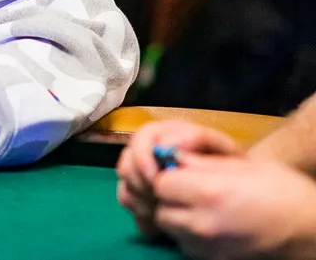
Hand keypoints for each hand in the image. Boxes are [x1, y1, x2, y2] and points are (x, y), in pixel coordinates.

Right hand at [116, 120, 242, 237]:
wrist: (240, 187)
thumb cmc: (231, 164)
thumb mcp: (221, 147)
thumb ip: (197, 139)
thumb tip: (169, 144)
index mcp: (163, 136)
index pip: (138, 141)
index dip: (141, 159)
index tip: (154, 179)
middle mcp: (148, 156)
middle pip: (126, 167)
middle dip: (138, 186)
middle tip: (156, 201)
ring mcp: (144, 180)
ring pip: (125, 191)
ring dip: (140, 205)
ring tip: (160, 216)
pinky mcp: (147, 201)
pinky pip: (134, 212)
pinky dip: (144, 220)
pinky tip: (161, 228)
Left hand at [153, 155, 315, 258]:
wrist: (311, 230)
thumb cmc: (284, 191)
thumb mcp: (245, 165)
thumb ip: (203, 162)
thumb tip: (173, 156)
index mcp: (210, 192)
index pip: (160, 184)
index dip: (168, 176)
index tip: (181, 173)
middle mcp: (204, 224)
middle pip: (162, 209)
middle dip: (170, 199)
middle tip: (189, 191)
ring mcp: (209, 247)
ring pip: (172, 230)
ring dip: (179, 218)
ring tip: (202, 208)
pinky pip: (188, 246)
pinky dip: (192, 236)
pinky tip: (212, 225)